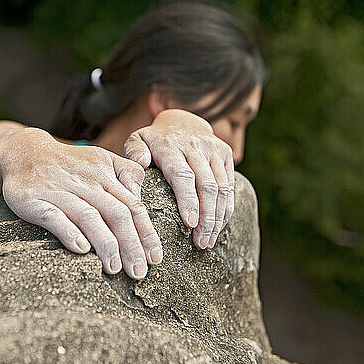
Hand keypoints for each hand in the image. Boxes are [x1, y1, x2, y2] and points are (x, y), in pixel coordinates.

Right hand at [0, 128, 161, 279]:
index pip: (133, 206)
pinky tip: (81, 250)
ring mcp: (61, 191)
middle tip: (139, 273)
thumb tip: (141, 196)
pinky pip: (55, 216)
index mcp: (105, 175)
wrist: (23, 151)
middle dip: (131, 245)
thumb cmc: (68, 163)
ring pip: (89, 217)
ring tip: (114, 269)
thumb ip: (126, 172)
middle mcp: (86, 183)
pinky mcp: (36, 200)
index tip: (155, 258)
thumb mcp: (101, 158)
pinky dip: (69, 232)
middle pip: (116, 214)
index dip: (146, 234)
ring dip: (105, 244)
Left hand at [124, 109, 234, 248]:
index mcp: (169, 146)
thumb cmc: (153, 141)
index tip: (190, 223)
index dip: (188, 200)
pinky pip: (229, 185)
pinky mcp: (225, 154)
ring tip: (208, 241)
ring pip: (221, 188)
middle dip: (206, 217)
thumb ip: (134, 152)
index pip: (182, 175)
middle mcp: (194, 146)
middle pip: (206, 185)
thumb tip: (139, 163)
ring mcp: (213, 149)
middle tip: (200, 242)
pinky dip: (226, 208)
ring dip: (217, 217)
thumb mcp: (137, 141)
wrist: (181, 121)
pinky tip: (218, 227)